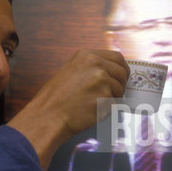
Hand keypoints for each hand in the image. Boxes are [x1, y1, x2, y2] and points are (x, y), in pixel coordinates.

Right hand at [8, 49, 128, 168]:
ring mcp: (101, 79)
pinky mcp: (105, 96)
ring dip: (113, 97)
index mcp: (86, 55)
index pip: (117, 57)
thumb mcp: (71, 71)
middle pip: (122, 71)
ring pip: (120, 88)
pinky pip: (115, 103)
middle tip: (114, 92)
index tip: (121, 76)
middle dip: (121, 83)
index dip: (121, 68)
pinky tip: (92, 109)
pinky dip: (107, 108)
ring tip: (95, 102)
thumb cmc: (55, 98)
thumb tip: (110, 72)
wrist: (49, 115)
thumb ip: (91, 67)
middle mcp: (96, 64)